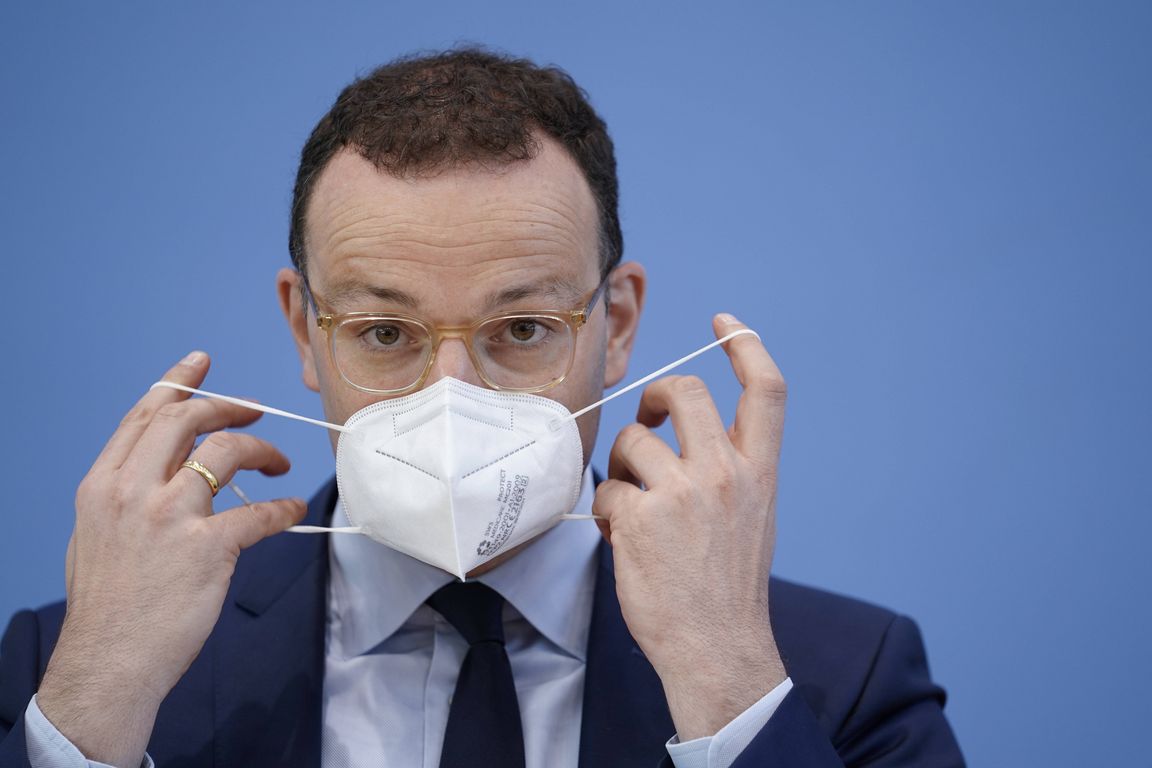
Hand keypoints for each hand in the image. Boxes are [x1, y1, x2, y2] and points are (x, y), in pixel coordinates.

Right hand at [36, 351, 306, 766]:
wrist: (108, 664)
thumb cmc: (107, 608)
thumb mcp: (95, 537)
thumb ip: (125, 497)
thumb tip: (158, 474)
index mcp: (103, 485)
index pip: (143, 416)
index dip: (177, 382)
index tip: (200, 362)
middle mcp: (132, 492)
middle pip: (187, 419)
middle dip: (228, 405)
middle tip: (256, 411)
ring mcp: (170, 518)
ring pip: (226, 452)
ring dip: (262, 450)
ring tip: (280, 464)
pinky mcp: (207, 549)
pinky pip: (260, 513)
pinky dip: (284, 507)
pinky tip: (293, 509)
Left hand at [593, 314, 787, 740]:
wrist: (718, 648)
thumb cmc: (727, 587)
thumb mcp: (751, 518)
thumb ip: (727, 472)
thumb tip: (679, 438)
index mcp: (759, 472)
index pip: (767, 390)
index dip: (746, 345)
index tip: (725, 322)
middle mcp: (726, 473)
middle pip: (685, 391)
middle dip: (657, 396)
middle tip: (648, 421)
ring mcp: (683, 493)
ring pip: (633, 439)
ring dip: (623, 469)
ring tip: (632, 509)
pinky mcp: (641, 517)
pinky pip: (607, 491)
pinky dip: (608, 513)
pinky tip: (622, 540)